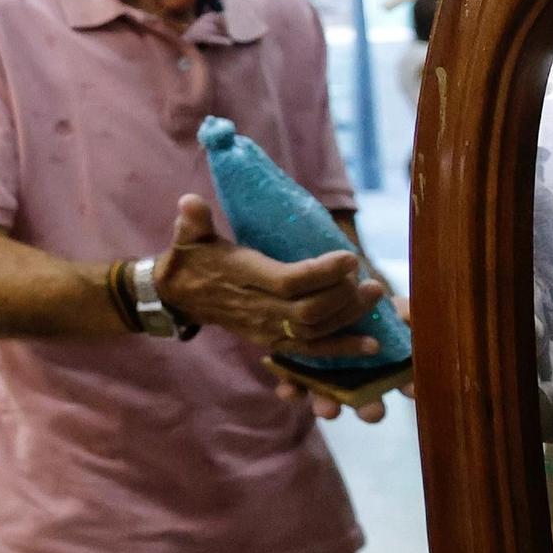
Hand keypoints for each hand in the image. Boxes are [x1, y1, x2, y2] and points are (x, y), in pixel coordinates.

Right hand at [156, 195, 383, 359]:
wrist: (180, 296)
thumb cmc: (193, 258)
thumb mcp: (189, 235)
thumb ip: (193, 219)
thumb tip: (189, 201)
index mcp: (242, 277)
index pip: (287, 281)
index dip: (322, 273)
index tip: (349, 257)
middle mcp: (255, 307)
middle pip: (309, 310)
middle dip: (343, 296)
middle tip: (366, 279)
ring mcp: (264, 328)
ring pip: (315, 330)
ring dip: (349, 316)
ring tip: (373, 296)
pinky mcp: (272, 340)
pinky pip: (310, 351)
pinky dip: (342, 349)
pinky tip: (371, 344)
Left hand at [275, 295, 416, 422]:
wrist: (316, 294)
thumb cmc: (361, 302)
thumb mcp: (382, 304)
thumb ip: (401, 312)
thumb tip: (411, 316)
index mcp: (385, 364)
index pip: (403, 382)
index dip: (410, 387)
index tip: (414, 390)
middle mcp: (358, 379)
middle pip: (367, 401)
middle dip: (370, 409)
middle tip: (372, 413)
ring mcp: (327, 378)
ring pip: (329, 399)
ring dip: (329, 406)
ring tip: (329, 410)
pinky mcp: (296, 372)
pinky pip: (294, 386)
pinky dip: (291, 390)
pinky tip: (288, 390)